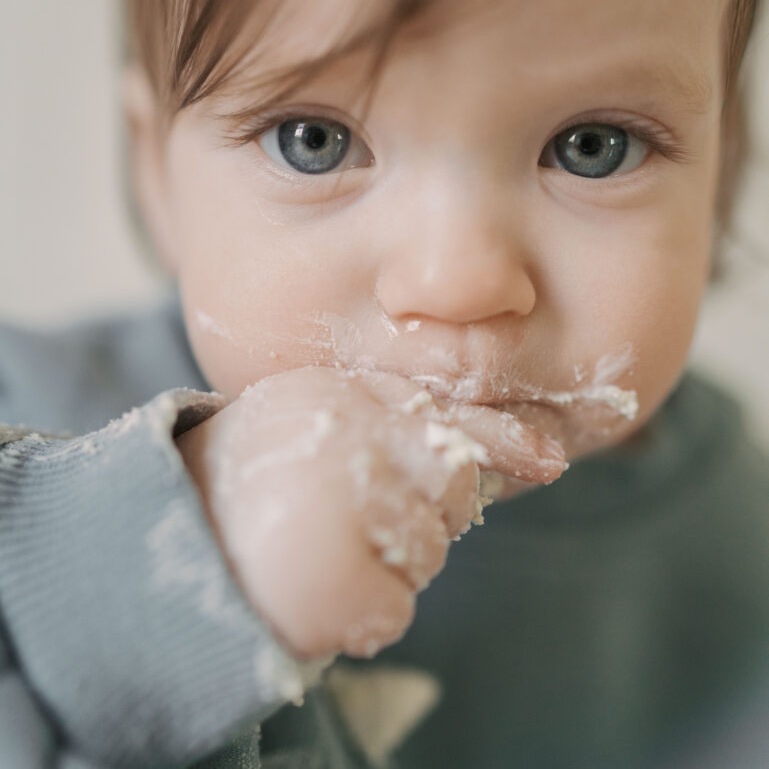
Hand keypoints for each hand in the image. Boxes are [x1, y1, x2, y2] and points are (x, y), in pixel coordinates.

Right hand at [176, 366, 565, 659]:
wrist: (175, 529)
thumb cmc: (266, 464)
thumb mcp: (333, 407)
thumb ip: (418, 412)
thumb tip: (548, 455)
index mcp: (347, 402)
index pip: (454, 425)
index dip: (504, 443)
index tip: (546, 459)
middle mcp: (350, 454)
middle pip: (453, 488)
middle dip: (426, 500)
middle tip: (358, 494)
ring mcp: (343, 521)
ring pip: (426, 550)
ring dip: (391, 550)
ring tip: (325, 530)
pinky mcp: (333, 592)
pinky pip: (391, 608)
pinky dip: (365, 604)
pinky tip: (319, 576)